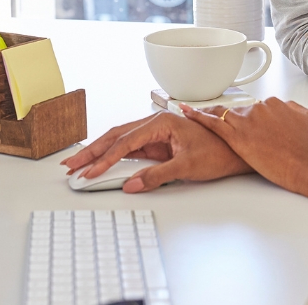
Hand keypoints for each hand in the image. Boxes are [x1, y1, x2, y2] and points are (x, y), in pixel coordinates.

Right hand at [60, 111, 249, 191]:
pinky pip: (129, 150)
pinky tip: (100, 164)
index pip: (126, 141)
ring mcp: (155, 134)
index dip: (106, 159)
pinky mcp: (157, 145)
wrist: (236, 151)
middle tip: (71, 165)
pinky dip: (112, 157)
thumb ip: (156, 175)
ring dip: (99, 153)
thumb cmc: (218, 151)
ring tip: (78, 165)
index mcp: (162, 122)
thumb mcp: (187, 165)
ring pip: (120, 142)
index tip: (90, 173)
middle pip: (116, 136)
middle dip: (92, 151)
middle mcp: (156, 124)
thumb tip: (131, 185)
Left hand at [182, 97, 307, 193]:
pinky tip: (188, 112)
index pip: (258, 109)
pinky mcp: (238, 137)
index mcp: (275, 104)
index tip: (252, 127)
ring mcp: (248, 121)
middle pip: (241, 113)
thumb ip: (294, 110)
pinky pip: (213, 122)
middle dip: (238, 123)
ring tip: (204, 120)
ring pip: (226, 115)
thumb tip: (287, 109)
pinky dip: (199, 116)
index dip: (254, 120)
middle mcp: (259, 108)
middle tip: (237, 135)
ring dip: (215, 116)